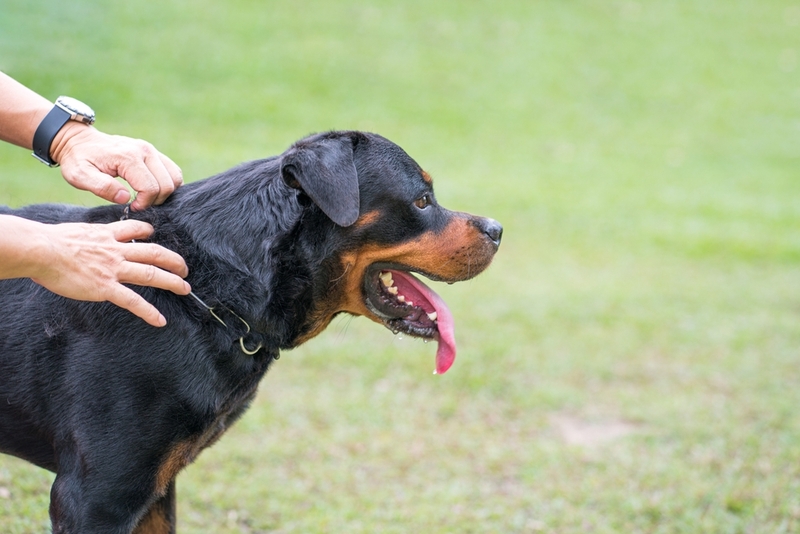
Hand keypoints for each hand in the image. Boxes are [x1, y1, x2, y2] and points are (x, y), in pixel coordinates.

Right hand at [31, 219, 190, 326]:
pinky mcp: (106, 287)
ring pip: (151, 273)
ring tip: (185, 288)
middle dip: (173, 260)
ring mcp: (113, 269)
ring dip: (172, 282)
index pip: (136, 229)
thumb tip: (80, 240)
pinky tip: (160, 320)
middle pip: (154, 252)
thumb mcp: (75, 231)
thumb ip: (87, 237)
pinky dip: (149, 312)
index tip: (154, 235)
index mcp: (107, 235)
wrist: (41, 250)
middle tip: (185, 268)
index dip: (148, 231)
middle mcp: (116, 250)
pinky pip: (133, 301)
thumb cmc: (49, 241)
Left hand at [52, 123, 182, 210]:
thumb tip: (126, 198)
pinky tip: (152, 190)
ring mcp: (151, 150)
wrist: (78, 140)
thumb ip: (102, 187)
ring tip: (146, 197)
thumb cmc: (78, 159)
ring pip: (175, 177)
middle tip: (138, 204)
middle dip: (156, 200)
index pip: (151, 188)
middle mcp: (145, 151)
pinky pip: (173, 171)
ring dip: (165, 192)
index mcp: (128, 158)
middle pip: (167, 184)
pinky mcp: (154, 152)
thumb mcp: (79, 176)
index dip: (144, 204)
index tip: (131, 207)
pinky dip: (168, 184)